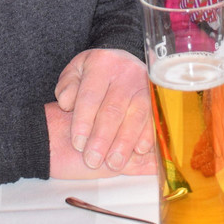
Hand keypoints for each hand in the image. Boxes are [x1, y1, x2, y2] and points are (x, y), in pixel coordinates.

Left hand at [53, 49, 154, 172]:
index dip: (83, 122)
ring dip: (125, 142)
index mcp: (101, 63)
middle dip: (102, 138)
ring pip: (136, 114)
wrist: (122, 60)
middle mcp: (125, 72)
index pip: (90, 96)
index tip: (77, 144)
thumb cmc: (95, 72)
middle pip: (113, 108)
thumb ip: (67, 86)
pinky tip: (140, 151)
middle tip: (93, 160)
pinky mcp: (157, 96)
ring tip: (114, 163)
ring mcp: (144, 83)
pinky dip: (148, 135)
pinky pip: (154, 117)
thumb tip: (66, 103)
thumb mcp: (75, 71)